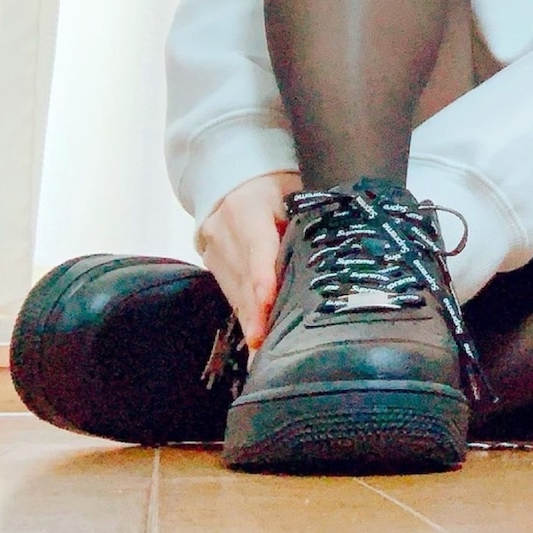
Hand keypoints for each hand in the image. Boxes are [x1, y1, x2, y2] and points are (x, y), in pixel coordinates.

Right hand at [199, 170, 302, 350]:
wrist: (235, 178)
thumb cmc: (274, 187)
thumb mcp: (291, 196)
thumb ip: (300, 224)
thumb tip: (321, 257)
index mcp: (247, 207)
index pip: (257, 247)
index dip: (262, 278)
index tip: (267, 303)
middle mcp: (224, 230)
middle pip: (243, 276)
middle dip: (256, 313)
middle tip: (267, 345)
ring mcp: (213, 247)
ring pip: (234, 289)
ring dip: (250, 320)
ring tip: (262, 354)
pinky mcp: (211, 262)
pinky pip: (230, 291)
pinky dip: (244, 313)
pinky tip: (255, 338)